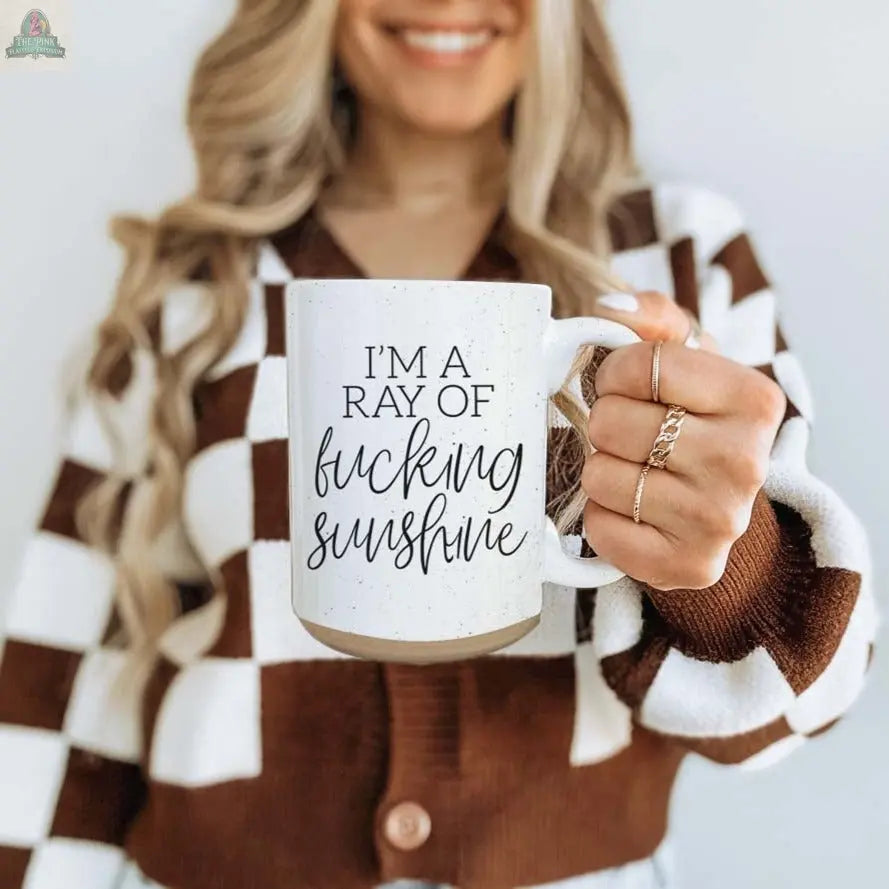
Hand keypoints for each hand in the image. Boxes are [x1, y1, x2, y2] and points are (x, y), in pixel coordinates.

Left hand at [581, 291, 785, 590]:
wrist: (713, 501)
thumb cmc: (691, 419)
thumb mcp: (686, 358)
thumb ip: (652, 317)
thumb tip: (609, 308)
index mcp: (754, 399)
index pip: (640, 365)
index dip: (614, 373)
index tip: (628, 387)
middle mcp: (747, 462)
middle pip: (611, 422)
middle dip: (606, 424)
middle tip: (633, 436)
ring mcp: (722, 521)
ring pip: (600, 475)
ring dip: (602, 470)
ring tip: (636, 471)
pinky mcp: (690, 566)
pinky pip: (601, 529)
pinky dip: (602, 517)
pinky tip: (632, 510)